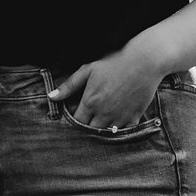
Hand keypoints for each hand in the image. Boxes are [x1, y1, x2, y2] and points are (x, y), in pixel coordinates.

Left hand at [49, 42, 164, 134]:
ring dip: (103, 129)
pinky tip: (117, 122)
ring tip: (102, 121)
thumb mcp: (88, 70)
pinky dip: (119, 130)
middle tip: (89, 120)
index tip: (77, 116)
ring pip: (106, 134)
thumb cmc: (115, 62)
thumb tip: (51, 97)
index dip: (74, 121)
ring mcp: (120, 117)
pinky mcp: (134, 118)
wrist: (145, 61)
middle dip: (88, 127)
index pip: (76, 122)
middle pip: (90, 131)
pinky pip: (124, 132)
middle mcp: (104, 113)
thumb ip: (69, 85)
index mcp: (90, 102)